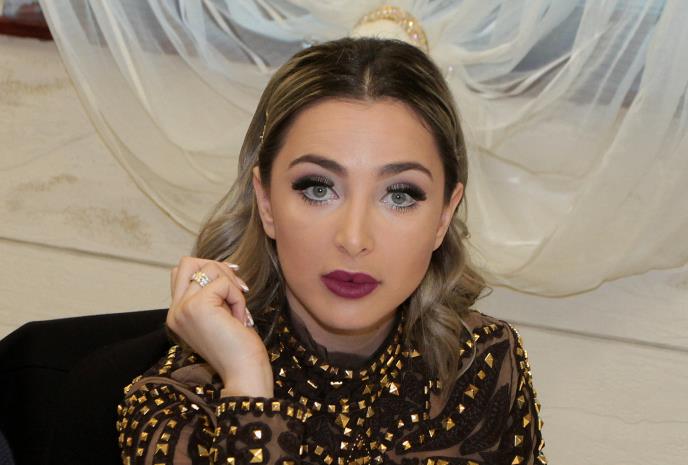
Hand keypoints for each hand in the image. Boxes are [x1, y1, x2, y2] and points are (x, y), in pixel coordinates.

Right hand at [166, 256, 273, 396]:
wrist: (243, 373)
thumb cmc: (238, 348)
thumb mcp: (220, 314)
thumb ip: (213, 294)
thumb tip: (224, 266)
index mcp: (177, 314)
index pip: (182, 271)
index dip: (209, 270)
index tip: (232, 286)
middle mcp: (174, 311)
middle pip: (188, 262)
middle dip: (218, 269)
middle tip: (237, 291)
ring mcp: (183, 308)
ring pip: (209, 268)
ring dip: (232, 286)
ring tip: (238, 311)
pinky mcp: (197, 306)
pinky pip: (223, 283)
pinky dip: (238, 297)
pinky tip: (240, 319)